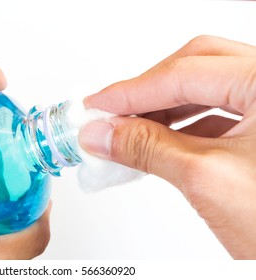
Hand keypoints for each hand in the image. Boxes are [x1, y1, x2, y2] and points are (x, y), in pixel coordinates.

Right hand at [79, 36, 255, 258]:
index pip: (184, 74)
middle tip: (112, 110)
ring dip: (162, 107)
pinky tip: (159, 138)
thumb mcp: (207, 180)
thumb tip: (103, 134)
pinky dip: (181, 124)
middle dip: (148, 89)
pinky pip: (217, 112)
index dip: (131, 90)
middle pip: (196, 66)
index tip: (97, 104)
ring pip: (206, 88)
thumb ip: (147, 147)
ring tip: (128, 128)